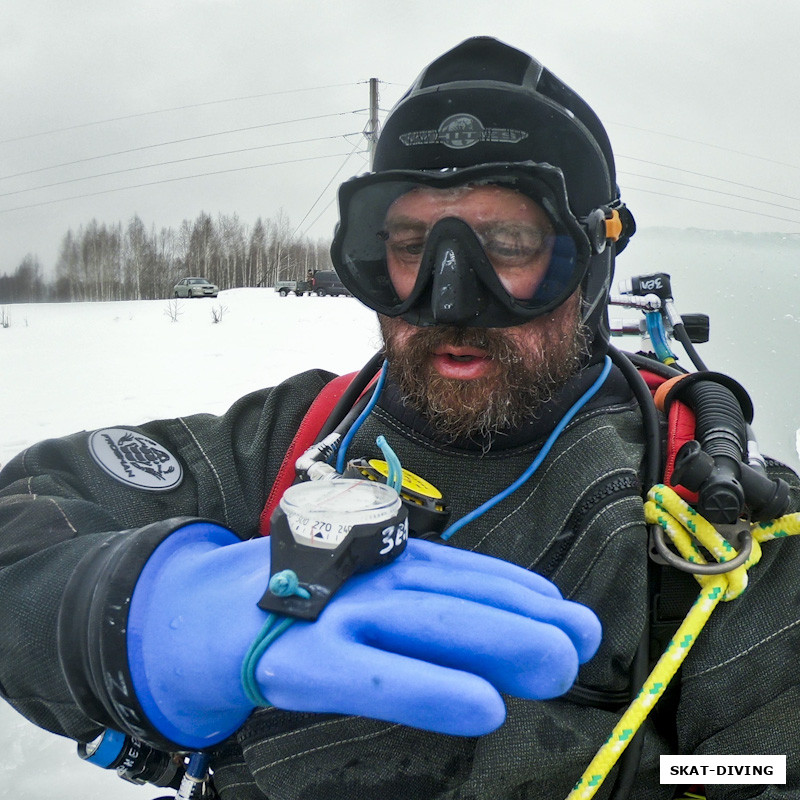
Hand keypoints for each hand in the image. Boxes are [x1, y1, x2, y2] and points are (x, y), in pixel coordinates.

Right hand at [128, 524, 600, 748]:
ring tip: (558, 664)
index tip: (571, 615)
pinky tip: (482, 706)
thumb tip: (489, 643)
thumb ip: (418, 608)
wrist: (198, 614)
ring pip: (429, 624)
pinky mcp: (302, 660)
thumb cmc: (297, 606)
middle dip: (527, 616)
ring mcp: (336, 614)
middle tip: (584, 639)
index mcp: (386, 564)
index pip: (467, 573)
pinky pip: (377, 676)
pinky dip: (433, 689)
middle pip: (458, 595)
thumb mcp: (363, 595)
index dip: (523, 593)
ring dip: (500, 640)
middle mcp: (368, 579)